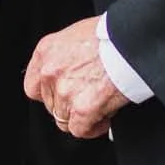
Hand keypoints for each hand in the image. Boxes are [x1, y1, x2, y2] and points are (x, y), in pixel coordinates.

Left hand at [24, 16, 129, 139]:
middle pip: (51, 105)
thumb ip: (66, 55)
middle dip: (69, 105)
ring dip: (81, 117)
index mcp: (47, 51)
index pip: (33, 86)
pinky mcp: (82, 109)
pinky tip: (104, 118)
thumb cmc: (112, 35)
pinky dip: (92, 128)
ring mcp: (64, 92)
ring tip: (100, 108)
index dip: (49, 95)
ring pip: (64, 120)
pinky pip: (80, 130)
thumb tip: (71, 71)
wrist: (131, 43)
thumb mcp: (78, 35)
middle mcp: (50, 72)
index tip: (61, 96)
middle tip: (88, 99)